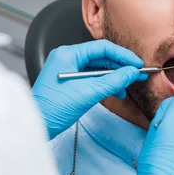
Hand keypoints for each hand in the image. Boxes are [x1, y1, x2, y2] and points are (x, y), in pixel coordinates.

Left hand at [32, 40, 146, 139]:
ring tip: (125, 88)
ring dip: (113, 77)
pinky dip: (103, 84)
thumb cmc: (54, 108)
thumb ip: (113, 81)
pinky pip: (91, 78)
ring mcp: (67, 70)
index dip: (122, 55)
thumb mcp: (89, 92)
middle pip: (100, 57)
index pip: (102, 48)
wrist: (36, 126)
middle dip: (119, 67)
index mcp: (68, 54)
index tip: (137, 64)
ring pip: (97, 68)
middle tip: (136, 75)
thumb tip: (132, 72)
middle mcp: (67, 58)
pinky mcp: (68, 82)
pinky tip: (114, 91)